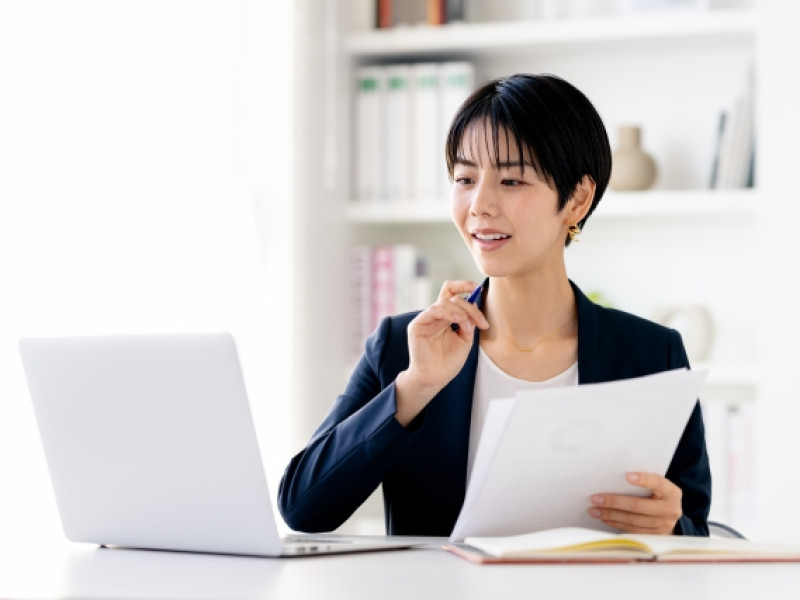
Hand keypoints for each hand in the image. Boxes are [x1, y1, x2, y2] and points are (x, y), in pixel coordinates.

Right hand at [394, 280, 489, 425]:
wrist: (435, 378)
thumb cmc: (449, 362)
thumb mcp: (465, 339)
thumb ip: (468, 322)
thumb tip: (474, 305)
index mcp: (445, 317)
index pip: (452, 294)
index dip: (463, 286)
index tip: (477, 288)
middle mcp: (435, 315)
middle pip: (452, 298)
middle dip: (470, 307)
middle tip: (481, 322)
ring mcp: (426, 319)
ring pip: (444, 302)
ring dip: (461, 312)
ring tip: (467, 327)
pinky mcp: (417, 325)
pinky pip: (433, 310)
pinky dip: (448, 313)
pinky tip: (458, 321)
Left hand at [587, 472, 681, 534]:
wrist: (670, 515)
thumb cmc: (657, 494)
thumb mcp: (656, 486)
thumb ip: (643, 482)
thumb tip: (614, 477)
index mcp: (671, 492)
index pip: (658, 483)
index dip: (644, 480)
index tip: (627, 476)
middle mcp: (671, 510)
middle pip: (639, 506)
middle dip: (614, 502)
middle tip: (595, 498)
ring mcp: (664, 525)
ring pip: (633, 520)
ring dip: (610, 515)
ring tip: (594, 510)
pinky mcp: (654, 536)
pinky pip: (632, 530)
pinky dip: (616, 524)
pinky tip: (604, 518)